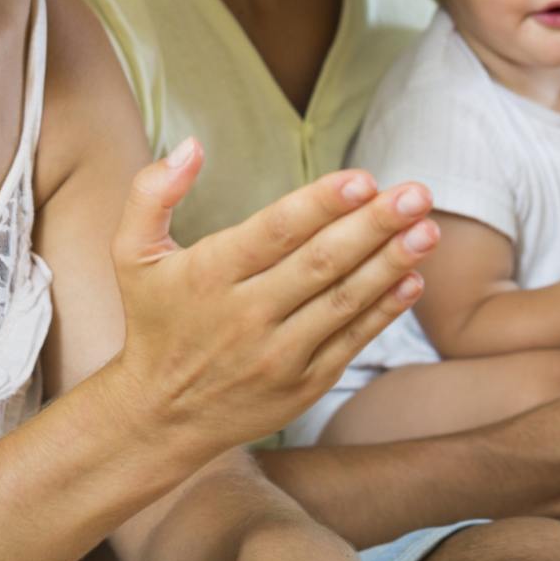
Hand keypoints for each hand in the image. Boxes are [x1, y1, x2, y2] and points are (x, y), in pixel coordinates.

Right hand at [104, 140, 439, 457]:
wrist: (159, 415)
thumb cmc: (154, 320)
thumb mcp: (130, 253)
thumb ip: (151, 193)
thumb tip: (191, 145)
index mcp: (209, 275)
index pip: (274, 233)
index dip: (320, 204)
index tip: (363, 179)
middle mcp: (246, 315)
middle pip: (321, 264)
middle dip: (374, 226)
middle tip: (417, 193)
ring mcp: (278, 355)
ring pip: (344, 301)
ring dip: (391, 264)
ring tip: (429, 230)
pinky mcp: (302, 384)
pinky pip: (351, 341)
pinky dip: (384, 311)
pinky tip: (413, 278)